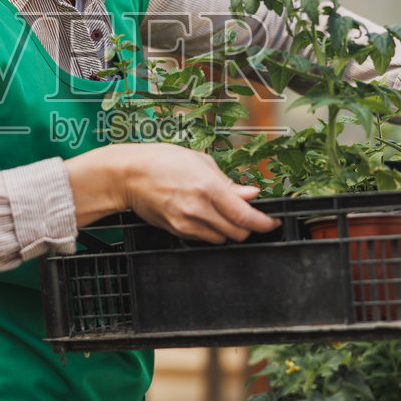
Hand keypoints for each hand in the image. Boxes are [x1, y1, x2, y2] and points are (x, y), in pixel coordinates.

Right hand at [66, 143, 280, 243]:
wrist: (127, 175)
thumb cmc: (162, 161)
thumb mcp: (200, 161)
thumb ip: (228, 183)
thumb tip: (251, 194)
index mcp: (208, 187)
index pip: (246, 216)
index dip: (265, 223)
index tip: (272, 222)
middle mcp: (198, 209)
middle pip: (238, 233)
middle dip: (248, 226)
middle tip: (247, 214)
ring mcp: (186, 224)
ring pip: (222, 239)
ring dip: (229, 229)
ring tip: (222, 212)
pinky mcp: (176, 232)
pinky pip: (203, 239)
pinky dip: (211, 231)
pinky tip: (204, 215)